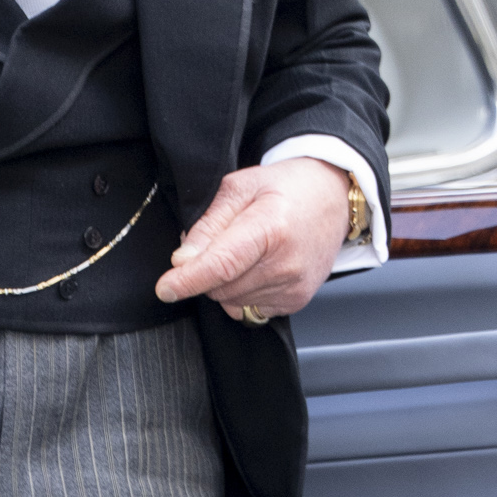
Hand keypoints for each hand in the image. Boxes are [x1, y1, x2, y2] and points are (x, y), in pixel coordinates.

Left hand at [155, 157, 350, 320]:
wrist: (332, 199)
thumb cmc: (287, 188)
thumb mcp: (240, 187)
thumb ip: (208, 224)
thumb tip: (183, 260)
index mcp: (271, 228)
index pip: (221, 265)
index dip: (188, 280)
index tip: (165, 289)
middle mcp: (286, 263)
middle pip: (220, 287)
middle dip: (207, 271)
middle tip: (224, 241)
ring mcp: (294, 287)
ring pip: (231, 301)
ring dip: (225, 283)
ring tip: (246, 251)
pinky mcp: (296, 301)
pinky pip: (248, 309)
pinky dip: (242, 292)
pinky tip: (258, 267)